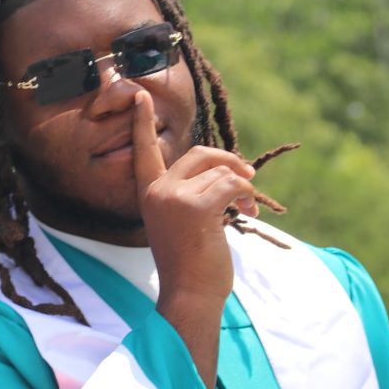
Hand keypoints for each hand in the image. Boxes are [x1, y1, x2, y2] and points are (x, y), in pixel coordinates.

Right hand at [132, 90, 256, 388]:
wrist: (190, 295)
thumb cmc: (191, 263)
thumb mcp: (185, 221)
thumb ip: (193, 192)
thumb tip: (226, 168)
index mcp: (150, 194)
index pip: (143, 151)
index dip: (141, 121)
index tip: (139, 93)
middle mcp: (157, 191)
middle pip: (200, 153)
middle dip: (230, 162)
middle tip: (248, 180)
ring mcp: (174, 197)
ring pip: (222, 171)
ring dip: (244, 187)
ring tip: (249, 211)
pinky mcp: (195, 206)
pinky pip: (233, 184)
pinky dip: (248, 195)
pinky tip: (250, 214)